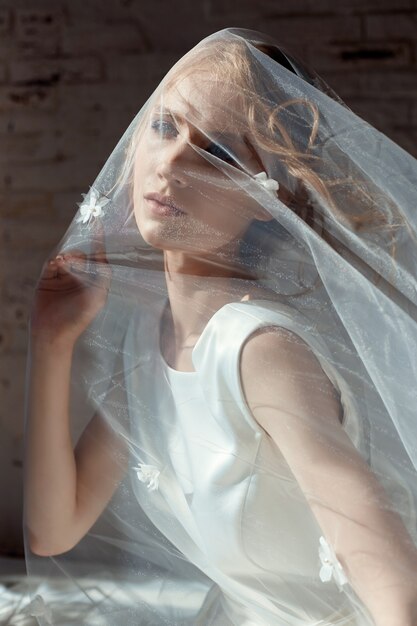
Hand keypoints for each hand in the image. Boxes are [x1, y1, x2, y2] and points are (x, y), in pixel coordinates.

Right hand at [30, 222, 110, 346]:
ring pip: (65, 257)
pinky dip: (54, 261)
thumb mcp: (98, 296)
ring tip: (62, 263)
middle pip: (80, 255)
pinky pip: (51, 263)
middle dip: (77, 253)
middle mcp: (79, 277)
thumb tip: (102, 257)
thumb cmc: (79, 317)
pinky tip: (55, 264)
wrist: (53, 332)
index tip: (98, 222)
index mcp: (93, 281)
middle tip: (72, 259)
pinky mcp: (48, 279)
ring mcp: (63, 277)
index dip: (98, 240)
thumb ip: (103, 276)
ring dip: (65, 257)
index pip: (98, 257)